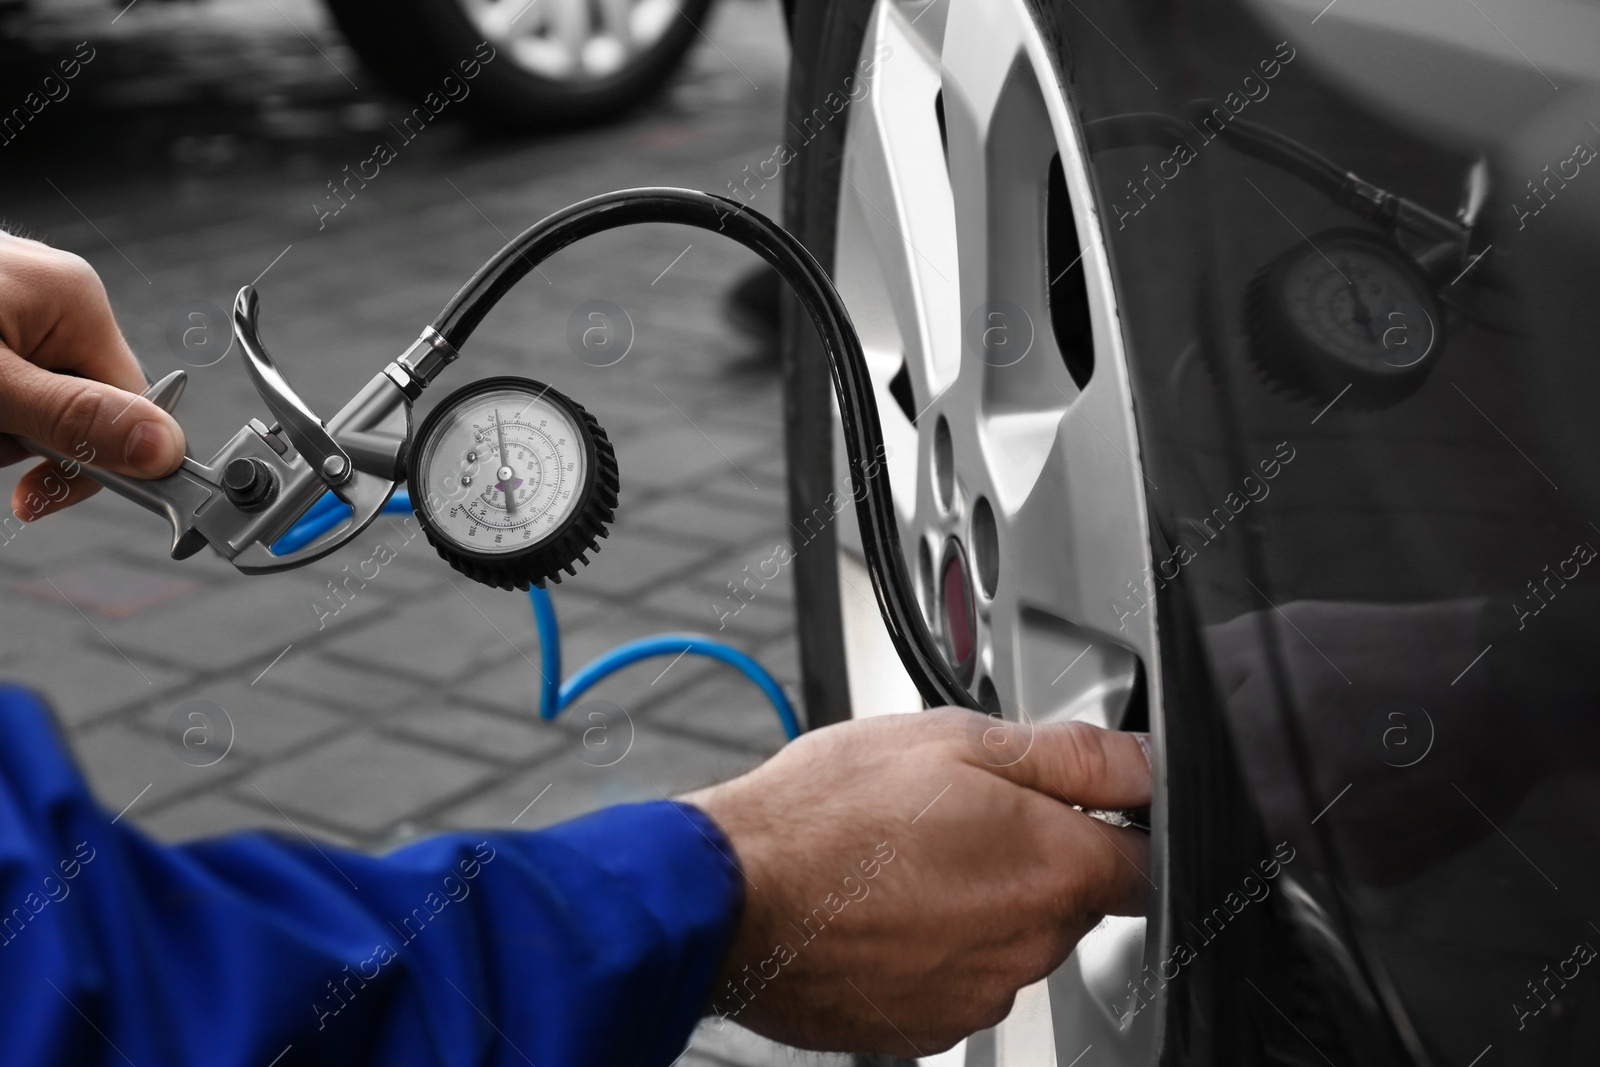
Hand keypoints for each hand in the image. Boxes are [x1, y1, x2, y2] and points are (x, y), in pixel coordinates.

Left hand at [0, 232, 184, 519]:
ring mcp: (17, 298)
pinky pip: (9, 375)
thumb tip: (166, 450)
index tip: (41, 500)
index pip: (130, 404)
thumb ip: (74, 418)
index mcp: (78, 299)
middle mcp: (58, 293)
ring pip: (36, 398)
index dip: (95, 461)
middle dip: (27, 438)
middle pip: (80, 404)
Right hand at [684, 708, 1150, 1055]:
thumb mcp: (955, 740)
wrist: (730, 896)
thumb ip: (1070, 757)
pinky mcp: (926, 1027)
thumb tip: (1142, 763)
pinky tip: (883, 902)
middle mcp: (1028, 947)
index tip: (1081, 807)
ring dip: (979, 900)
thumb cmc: (828, 814)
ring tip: (905, 856)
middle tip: (957, 813)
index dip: (1120, 826)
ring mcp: (976, 995)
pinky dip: (933, 944)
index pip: (1147, 863)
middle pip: (1070, 900)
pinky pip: (957, 978)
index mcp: (1052, 869)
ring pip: (1010, 939)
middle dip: (1032, 855)